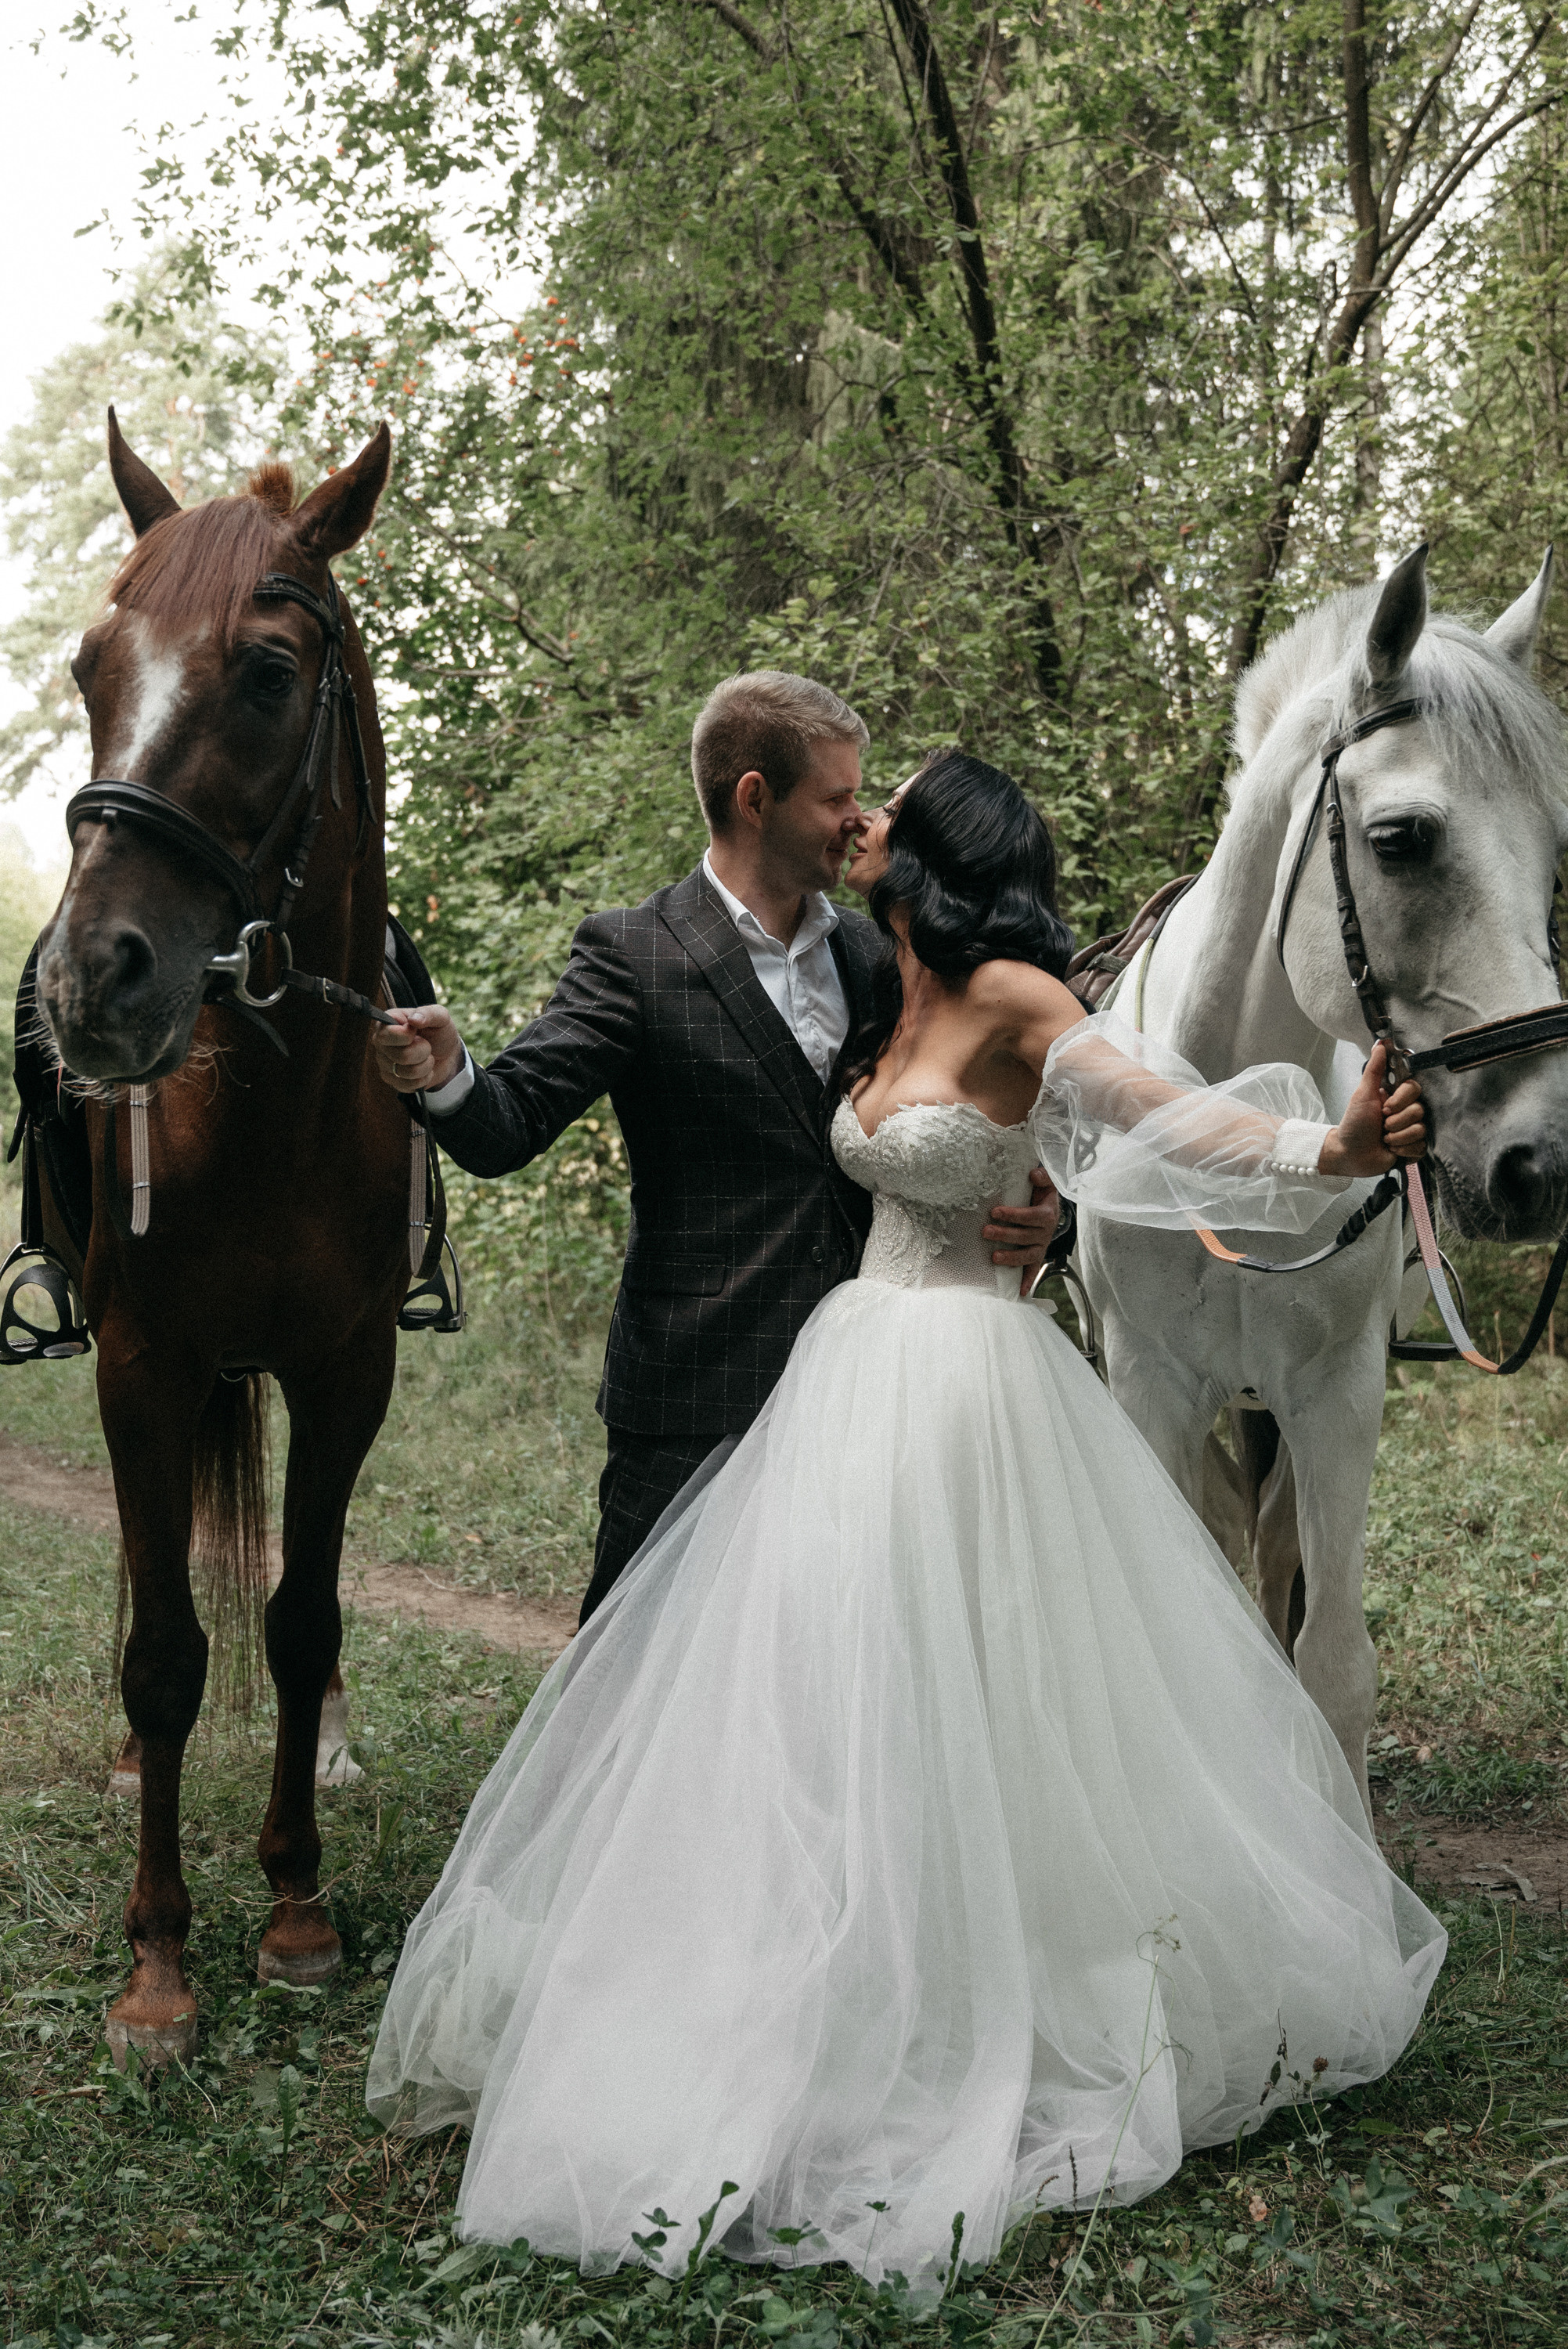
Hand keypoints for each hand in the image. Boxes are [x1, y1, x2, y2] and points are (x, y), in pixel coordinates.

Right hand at [372, 1004, 465, 1094]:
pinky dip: (424, 1078)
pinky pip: (409, 1086)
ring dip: (425, 1065)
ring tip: (427, 1056)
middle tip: (426, 1044)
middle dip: (423, 1051)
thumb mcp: (440, 1016)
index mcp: (387, 1023)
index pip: (386, 1035)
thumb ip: (428, 1013)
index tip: (416, 1031)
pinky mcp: (393, 1081)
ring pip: (406, 1073)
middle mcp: (381, 1044)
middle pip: (401, 1056)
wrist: (447, 1054)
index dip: (406, 1036)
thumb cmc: (439, 1031)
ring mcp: (385, 1064)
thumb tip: (414, 1019)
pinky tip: (424, 1069)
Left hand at [984, 1168, 1061, 1298]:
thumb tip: (1034, 1173)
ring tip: (994, 1258)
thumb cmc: (1042, 1193)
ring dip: (1012, 1258)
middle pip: (1026, 1236)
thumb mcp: (1045, 1182)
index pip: (1031, 1216)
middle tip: (985, 1231)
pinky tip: (1019, 1292)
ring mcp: (1041, 1245)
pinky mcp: (1038, 1255)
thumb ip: (1042, 1176)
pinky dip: (1027, 1280)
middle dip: (1005, 1234)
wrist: (1051, 1206)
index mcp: (1047, 1214)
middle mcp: (1046, 1232)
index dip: (1014, 1215)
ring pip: (1028, 1255)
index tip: (995, 1212)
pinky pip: (1034, 1269)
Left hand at [1318, 1043, 1426, 1177]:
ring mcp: (1410, 1130)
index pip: (1414, 1089)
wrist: (1349, 1154)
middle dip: (1396, 1121)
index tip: (1384, 1108)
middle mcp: (1405, 1112)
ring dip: (1398, 1136)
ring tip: (1384, 1138)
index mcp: (1395, 1097)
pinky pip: (1421, 1146)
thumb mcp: (1362, 1095)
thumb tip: (1380, 1045)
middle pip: (1419, 1110)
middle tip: (1382, 1125)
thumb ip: (1374, 1070)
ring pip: (1421, 1129)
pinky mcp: (1413, 1148)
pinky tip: (1391, 1149)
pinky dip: (1403, 1149)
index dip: (1401, 1101)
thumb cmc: (1353, 1125)